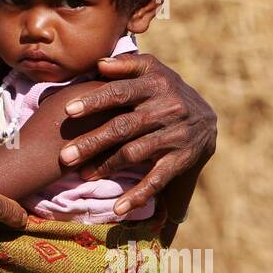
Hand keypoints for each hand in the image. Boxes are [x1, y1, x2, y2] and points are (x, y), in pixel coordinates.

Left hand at [58, 54, 215, 216]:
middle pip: (123, 127)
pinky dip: (138, 195)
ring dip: (106, 166)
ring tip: (81, 175)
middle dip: (92, 142)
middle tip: (64, 156)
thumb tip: (99, 63)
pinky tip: (118, 208)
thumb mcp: (152, 70)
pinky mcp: (181, 159)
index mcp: (155, 85)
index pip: (120, 92)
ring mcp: (174, 136)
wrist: (207, 118)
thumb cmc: (166, 90)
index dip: (94, 101)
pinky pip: (157, 179)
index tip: (68, 111)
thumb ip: (126, 65)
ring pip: (135, 153)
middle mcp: (166, 109)